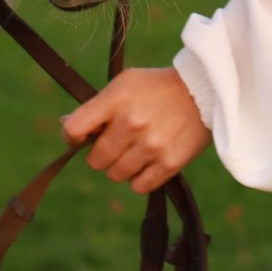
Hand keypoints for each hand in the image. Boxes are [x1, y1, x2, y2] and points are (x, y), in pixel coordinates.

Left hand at [62, 67, 210, 194]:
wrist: (204, 91)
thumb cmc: (156, 88)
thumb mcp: (125, 84)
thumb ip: (96, 106)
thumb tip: (67, 129)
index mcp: (117, 99)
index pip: (75, 129)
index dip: (71, 137)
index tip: (79, 137)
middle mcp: (133, 123)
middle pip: (95, 160)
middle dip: (101, 154)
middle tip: (116, 142)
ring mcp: (151, 145)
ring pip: (115, 175)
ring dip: (121, 166)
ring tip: (135, 150)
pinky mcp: (169, 163)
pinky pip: (138, 186)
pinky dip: (139, 178)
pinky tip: (148, 161)